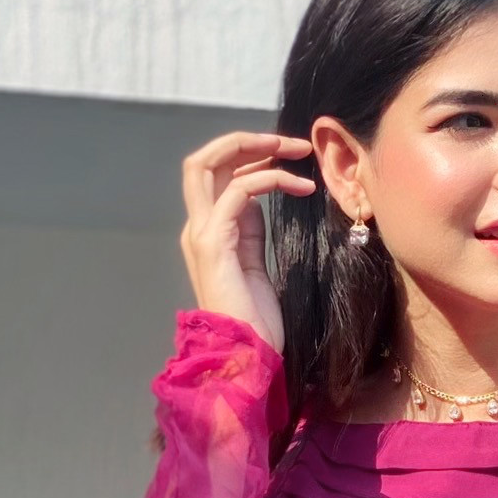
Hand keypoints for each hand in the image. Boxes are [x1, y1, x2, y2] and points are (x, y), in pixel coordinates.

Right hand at [179, 129, 316, 349]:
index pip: (215, 174)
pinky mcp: (213, 244)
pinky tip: (300, 187)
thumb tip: (261, 199)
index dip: (249, 156)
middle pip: (203, 160)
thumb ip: (251, 232)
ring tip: (300, 155)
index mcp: (207, 231)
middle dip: (246, 141)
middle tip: (292, 143)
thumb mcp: (256, 265)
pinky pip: (238, 192)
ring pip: (209, 164)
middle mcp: (197, 227)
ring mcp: (201, 233)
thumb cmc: (256, 322)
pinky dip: (270, 179)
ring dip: (259, 149)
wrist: (246, 356)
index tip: (289, 155)